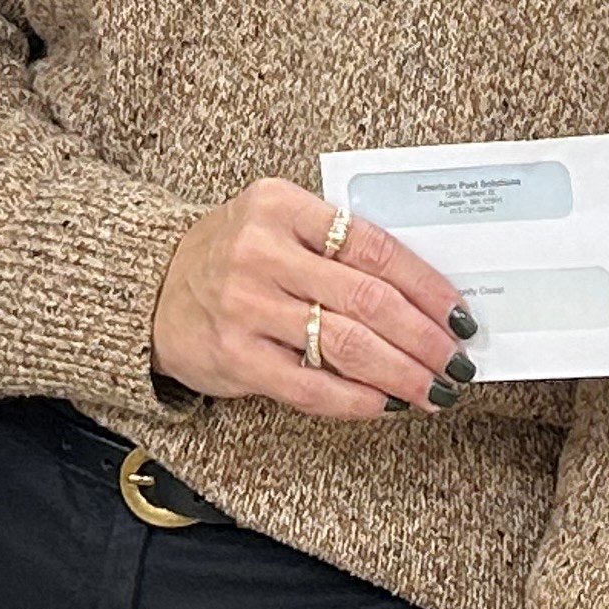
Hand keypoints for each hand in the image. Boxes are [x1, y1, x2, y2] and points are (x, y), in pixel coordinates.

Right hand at [150, 179, 470, 420]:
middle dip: (424, 336)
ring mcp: (246, 306)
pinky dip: (357, 398)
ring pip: (347, 344)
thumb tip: (422, 295)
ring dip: (402, 372)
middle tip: (456, 361)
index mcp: (280, 205)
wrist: (149, 288)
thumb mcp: (276, 223)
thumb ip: (336, 245)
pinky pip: (311, 385)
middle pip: (367, 298)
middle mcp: (262, 252)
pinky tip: (385, 403)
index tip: (459, 313)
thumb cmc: (231, 254)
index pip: (374, 245)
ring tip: (433, 388)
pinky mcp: (235, 356)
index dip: (426, 285)